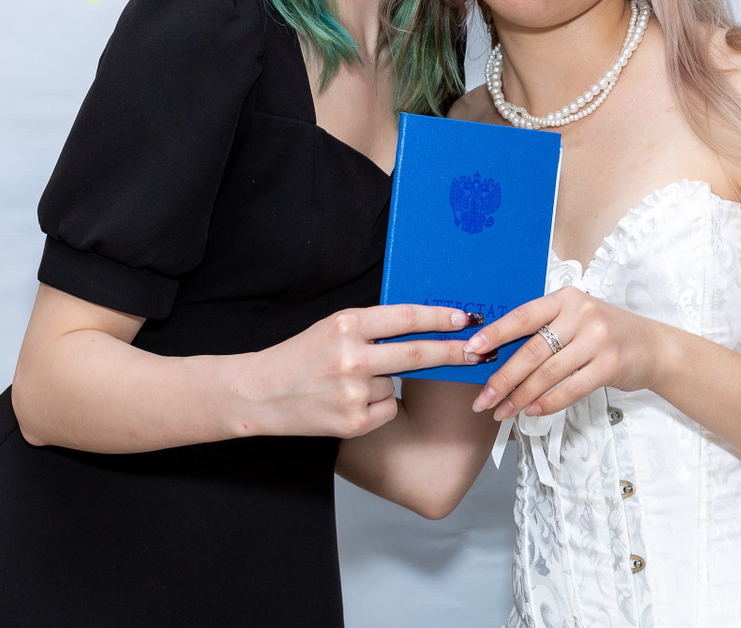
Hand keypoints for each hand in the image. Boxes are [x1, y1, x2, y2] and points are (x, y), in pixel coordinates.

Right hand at [238, 305, 479, 438]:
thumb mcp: (333, 328)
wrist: (261, 393)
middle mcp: (352, 356)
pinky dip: (376, 407)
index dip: (440, 317)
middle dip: (455, 352)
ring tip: (348, 383)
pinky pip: (387, 409)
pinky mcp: (355, 422)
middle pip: (419, 353)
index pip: (406, 317)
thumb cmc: (301, 356)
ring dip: (386, 382)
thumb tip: (424, 327)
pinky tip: (348, 402)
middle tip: (479, 351)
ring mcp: (354, 392)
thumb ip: (373, 326)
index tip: (466, 318)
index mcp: (346, 324)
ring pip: (396, 384)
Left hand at [464, 287, 661, 420]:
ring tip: (502, 412)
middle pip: (532, 351)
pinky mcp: (609, 365)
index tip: (471, 350)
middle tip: (482, 399)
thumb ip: (546, 329)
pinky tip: (532, 411)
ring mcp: (597, 339)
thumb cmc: (607, 333)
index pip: (522, 316)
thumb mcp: (577, 318)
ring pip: (547, 373)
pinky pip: (569, 389)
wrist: (654, 346)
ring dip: (521, 397)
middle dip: (503, 378)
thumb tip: (500, 353)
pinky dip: (547, 403)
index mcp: (565, 299)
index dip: (495, 333)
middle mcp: (580, 314)